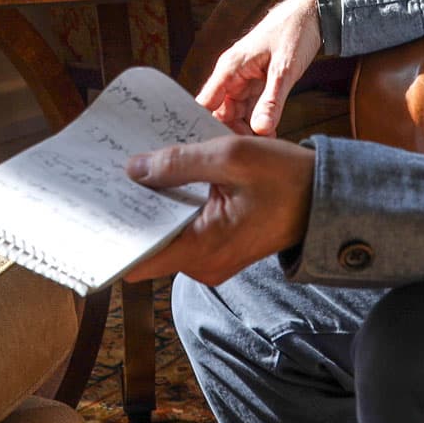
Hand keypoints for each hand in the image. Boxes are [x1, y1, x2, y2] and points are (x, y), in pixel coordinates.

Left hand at [121, 136, 316, 286]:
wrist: (328, 199)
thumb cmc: (287, 179)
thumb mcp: (232, 157)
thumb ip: (180, 163)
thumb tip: (134, 169)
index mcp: (202, 249)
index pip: (138, 261)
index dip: (113, 237)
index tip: (95, 211)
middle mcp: (202, 265)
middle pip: (148, 246)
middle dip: (131, 212)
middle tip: (111, 177)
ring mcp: (211, 260)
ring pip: (165, 237)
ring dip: (154, 206)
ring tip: (135, 171)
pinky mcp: (218, 249)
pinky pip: (184, 232)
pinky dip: (174, 208)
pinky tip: (166, 178)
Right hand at [195, 0, 323, 134]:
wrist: (310, 14)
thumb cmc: (294, 31)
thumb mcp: (284, 70)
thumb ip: (271, 101)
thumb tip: (260, 130)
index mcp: (229, 68)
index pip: (204, 104)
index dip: (204, 126)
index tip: (215, 147)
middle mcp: (231, 75)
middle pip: (219, 114)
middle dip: (231, 133)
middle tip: (249, 152)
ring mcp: (243, 80)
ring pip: (235, 113)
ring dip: (247, 130)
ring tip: (262, 146)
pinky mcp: (256, 83)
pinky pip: (251, 108)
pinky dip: (258, 122)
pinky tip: (269, 134)